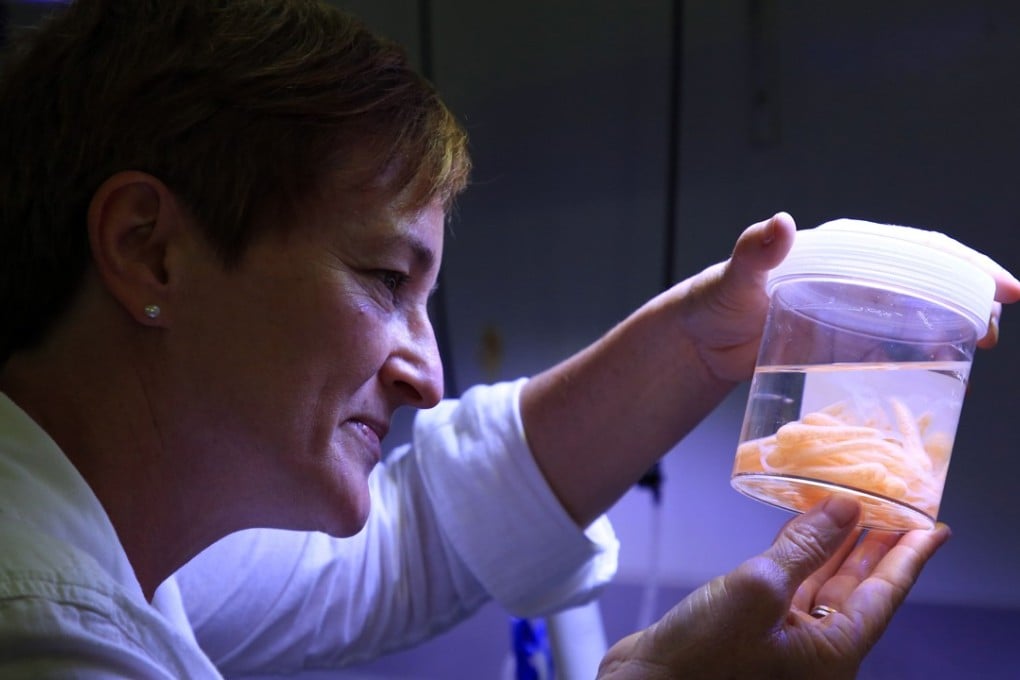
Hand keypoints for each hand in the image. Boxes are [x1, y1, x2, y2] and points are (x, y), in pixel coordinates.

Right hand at [597, 495, 950, 679]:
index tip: (932, 529)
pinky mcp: (751, 630)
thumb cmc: (699, 659)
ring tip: (853, 508)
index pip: (884, 595)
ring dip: (835, 546)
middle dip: (875, 547)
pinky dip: (797, 555)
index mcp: (831, 655)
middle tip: (895, 508)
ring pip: (821, 586)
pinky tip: (801, 529)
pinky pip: (789, 586)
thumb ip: (805, 547)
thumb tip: (841, 509)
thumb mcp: (759, 590)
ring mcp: (782, 642)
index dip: (909, 557)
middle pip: (857, 590)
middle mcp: (814, 652)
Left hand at [674, 213, 1019, 382]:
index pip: (912, 249)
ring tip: (985, 346)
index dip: (960, 264)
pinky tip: (941, 371)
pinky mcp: (842, 341)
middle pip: (926, 279)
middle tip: (997, 326)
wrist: (700, 341)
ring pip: (917, 310)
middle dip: (969, 296)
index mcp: (839, 250)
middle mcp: (853, 274)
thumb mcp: (734, 278)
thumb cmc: (715, 301)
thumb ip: (753, 254)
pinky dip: (920, 354)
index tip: (997, 287)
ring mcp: (851, 309)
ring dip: (954, 324)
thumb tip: (781, 223)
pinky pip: (891, 343)